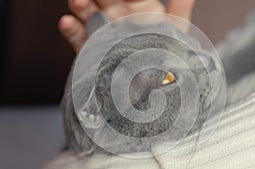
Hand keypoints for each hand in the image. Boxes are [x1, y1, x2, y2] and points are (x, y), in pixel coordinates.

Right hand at [58, 0, 194, 52]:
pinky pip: (78, 38)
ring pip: (88, 13)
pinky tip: (66, 22)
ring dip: (80, 5)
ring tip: (78, 1)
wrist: (153, 90)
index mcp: (139, 8)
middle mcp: (119, 17)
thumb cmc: (167, 56)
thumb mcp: (176, 31)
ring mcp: (104, 32)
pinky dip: (70, 30)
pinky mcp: (92, 50)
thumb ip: (180, 7)